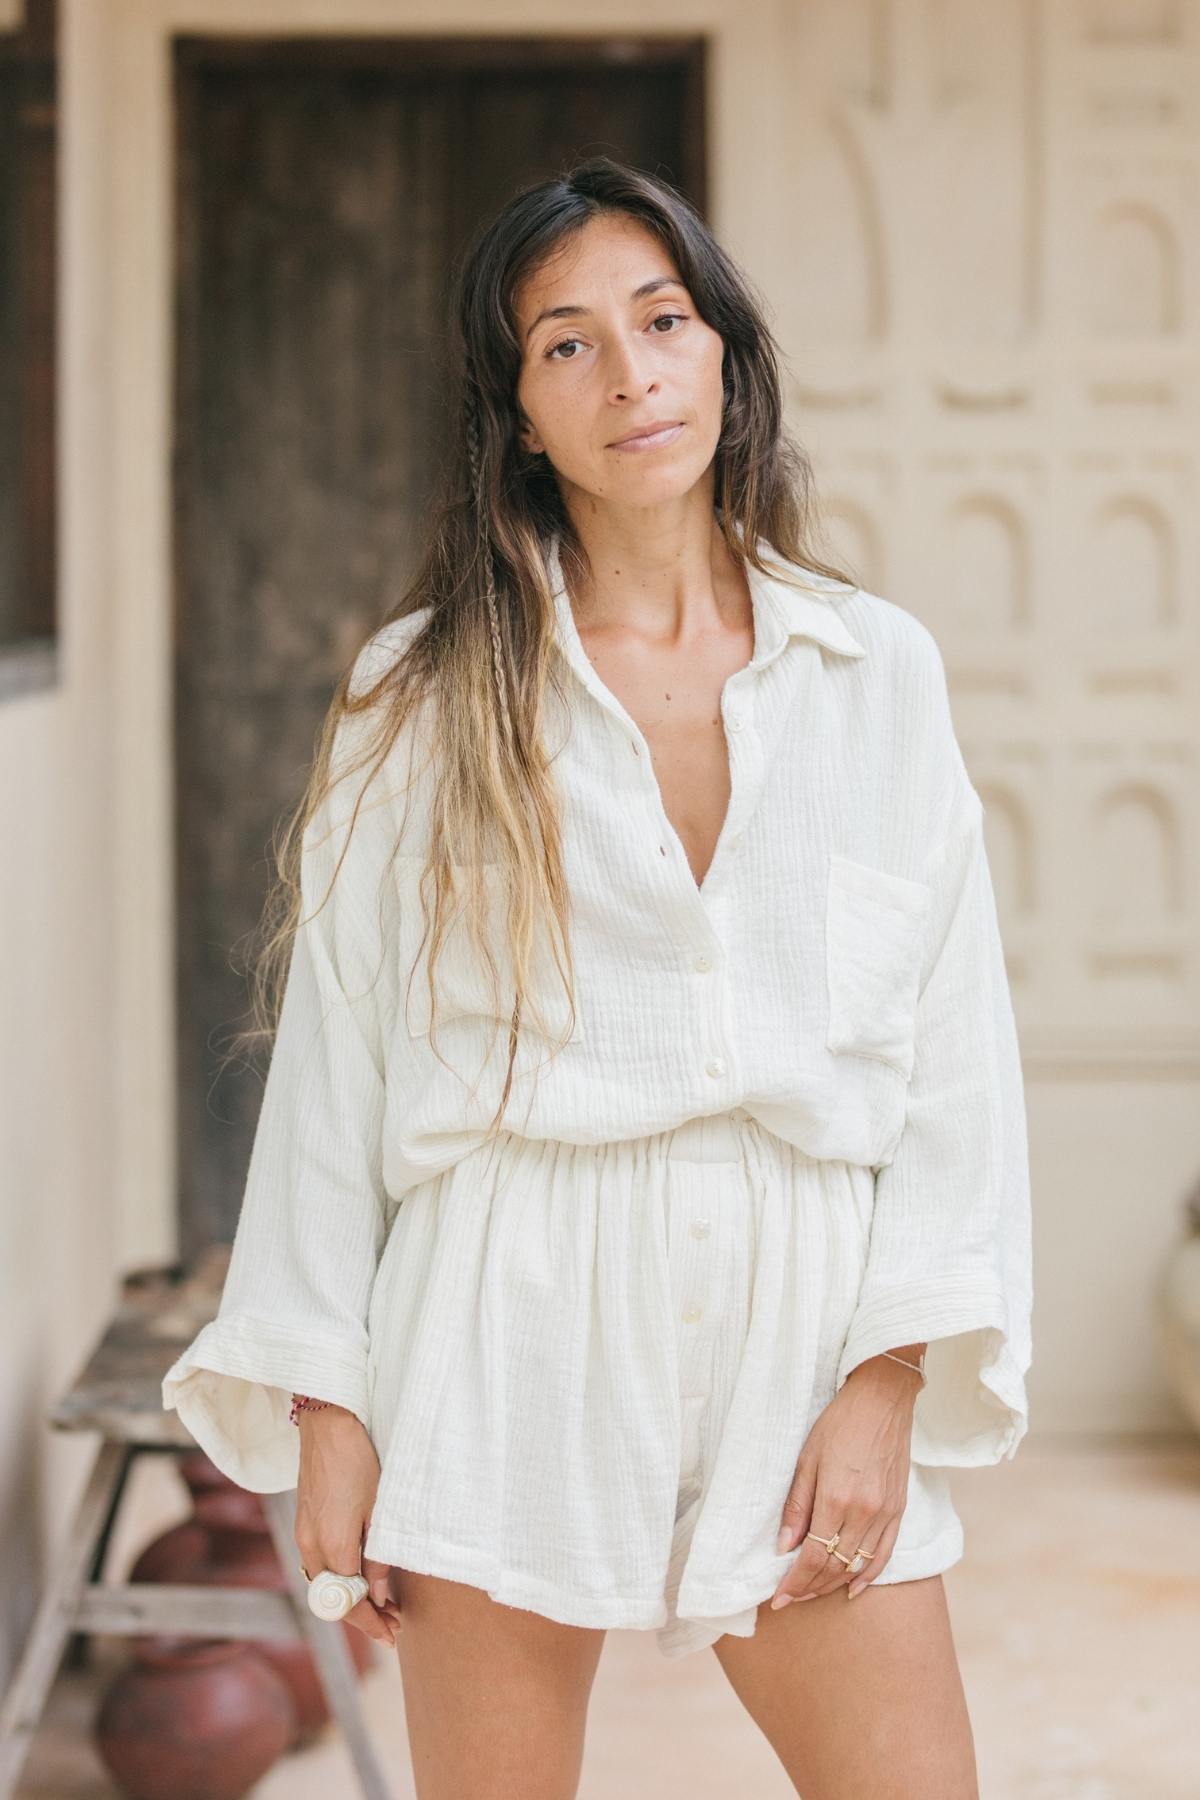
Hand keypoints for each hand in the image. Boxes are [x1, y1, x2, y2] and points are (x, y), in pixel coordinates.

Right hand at [293, 1404, 403, 1646]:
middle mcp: (311, 1546)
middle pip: (334, 1601)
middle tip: (393, 1623)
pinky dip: (338, 1579)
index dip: (372, 1623)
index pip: (351, 1603)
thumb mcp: (380, 1510)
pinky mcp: (302, 1524)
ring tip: (381, 1603)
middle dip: (363, 1617)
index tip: (393, 1634)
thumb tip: (379, 1596)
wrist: (328, 1423)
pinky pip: (318, 1566)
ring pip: (324, 1586)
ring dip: (350, 1599)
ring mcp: (302, 1535)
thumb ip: (378, 1557)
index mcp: (333, 1545)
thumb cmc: (360, 1461)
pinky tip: (359, 1575)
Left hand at [769, 1357, 918, 1606]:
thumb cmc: (839, 1422)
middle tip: (790, 1598)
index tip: (778, 1597)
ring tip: (812, 1593)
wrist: (882, 1399)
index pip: (812, 1556)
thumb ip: (797, 1505)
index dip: (794, 1582)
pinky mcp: (899, 1510)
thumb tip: (784, 1546)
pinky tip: (854, 1588)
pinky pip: (885, 1554)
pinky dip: (869, 1576)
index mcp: (836, 1499)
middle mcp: (863, 1513)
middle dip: (809, 1588)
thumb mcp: (806, 1457)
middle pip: (834, 1566)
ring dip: (833, 1584)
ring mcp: (885, 1513)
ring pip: (858, 1565)